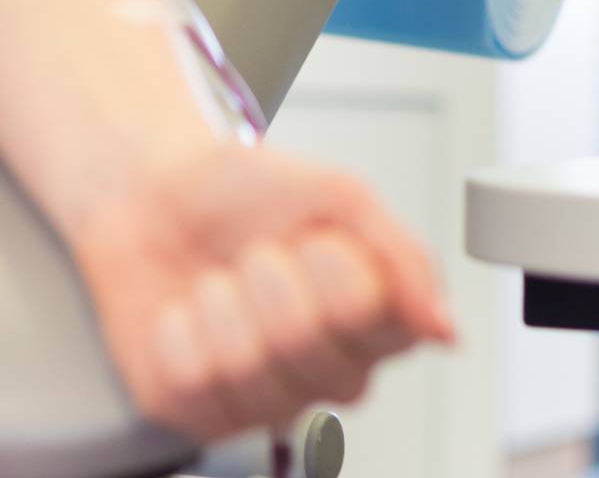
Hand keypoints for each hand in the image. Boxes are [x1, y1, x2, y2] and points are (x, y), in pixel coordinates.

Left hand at [66, 138, 456, 445]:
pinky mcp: (200, 410)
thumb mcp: (335, 193)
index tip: (316, 237)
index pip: (389, 324)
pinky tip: (184, 313)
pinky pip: (192, 378)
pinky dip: (177, 327)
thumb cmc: (246, 191)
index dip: (342, 272)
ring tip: (219, 279)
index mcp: (372, 322)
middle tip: (257, 252)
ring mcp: (264, 399)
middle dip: (270, 274)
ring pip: (247, 364)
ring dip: (221, 297)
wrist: (153, 188)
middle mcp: (326, 372)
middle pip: (308, 343)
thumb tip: (445, 329)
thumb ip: (402, 256)